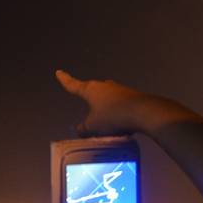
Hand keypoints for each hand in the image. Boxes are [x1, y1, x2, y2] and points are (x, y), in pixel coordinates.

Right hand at [55, 70, 202, 136]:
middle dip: (88, 94)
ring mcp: (120, 90)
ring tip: (103, 115)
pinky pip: (119, 103)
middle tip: (84, 98)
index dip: (65, 80)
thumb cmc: (112, 117)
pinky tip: (118, 120)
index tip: (59, 72)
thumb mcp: (93, 127)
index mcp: (91, 90)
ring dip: (104, 103)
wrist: (144, 112)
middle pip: (92, 89)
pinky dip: (116, 110)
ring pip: (107, 95)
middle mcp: (104, 86)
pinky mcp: (132, 97)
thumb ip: (84, 129)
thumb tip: (79, 129)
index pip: (74, 85)